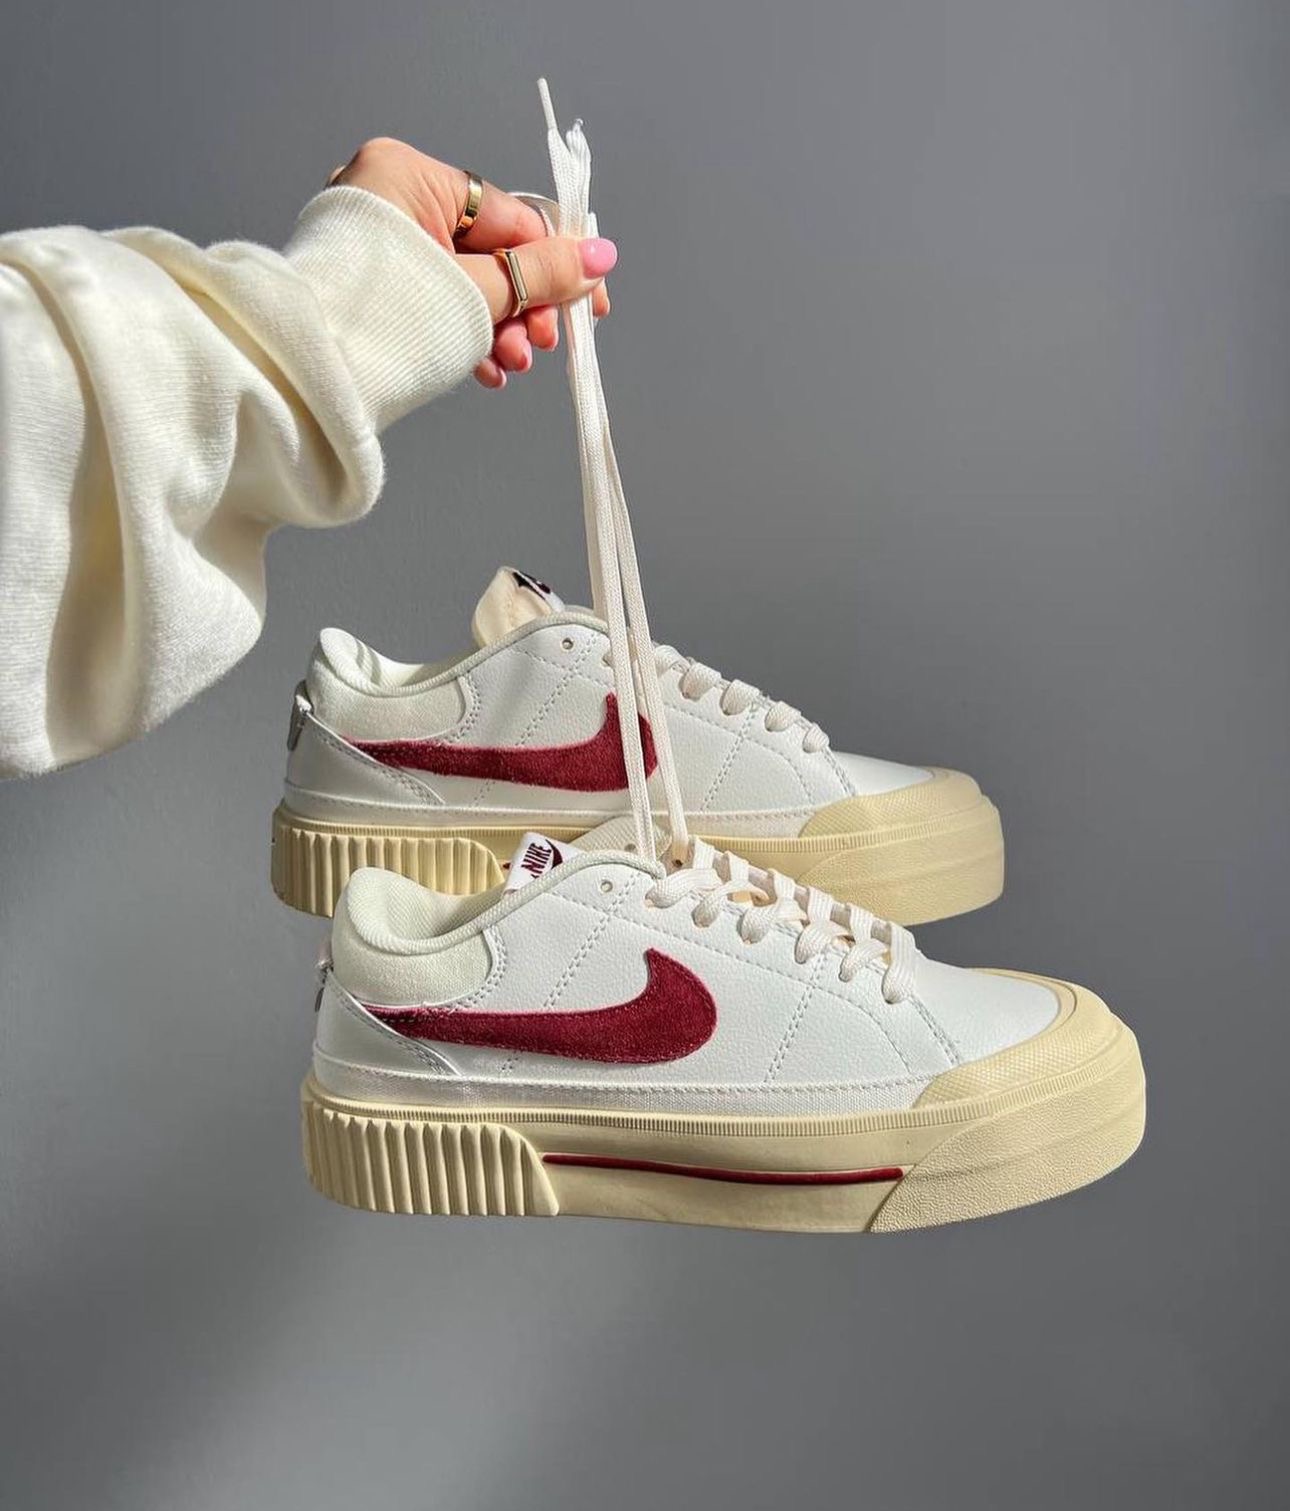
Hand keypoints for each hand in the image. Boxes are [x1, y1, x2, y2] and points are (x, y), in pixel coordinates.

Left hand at [327, 137, 614, 389]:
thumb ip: (542, 275)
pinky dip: (466, 335)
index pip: (508, 218)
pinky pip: (435, 303)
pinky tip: (489, 370)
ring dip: (501, 328)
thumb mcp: (479, 294)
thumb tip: (601, 258)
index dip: (555, 265)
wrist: (309, 381)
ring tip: (514, 363)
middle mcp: (390, 199)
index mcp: (409, 176)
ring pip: (464, 284)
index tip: (587, 305)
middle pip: (489, 253)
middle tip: (545, 344)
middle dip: (524, 306)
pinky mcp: (373, 290)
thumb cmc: (389, 324)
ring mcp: (377, 246)